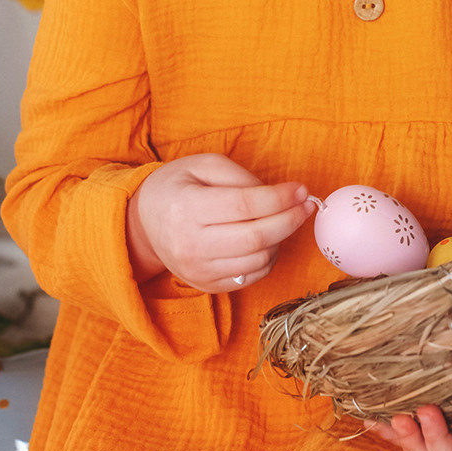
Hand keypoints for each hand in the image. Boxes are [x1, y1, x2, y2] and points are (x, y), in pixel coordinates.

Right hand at [125, 153, 314, 292]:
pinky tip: (268, 239)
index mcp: (186, 208)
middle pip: (256, 238)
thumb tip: (280, 196)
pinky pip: (251, 277)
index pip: (245, 206)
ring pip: (258, 260)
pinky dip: (268, 258)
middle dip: (290, 220)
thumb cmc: (178, 186)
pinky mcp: (206, 285)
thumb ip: (241, 177)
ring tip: (283, 219)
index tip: (302, 189)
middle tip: (307, 204)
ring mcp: (197, 270)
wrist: (145, 222)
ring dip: (281, 239)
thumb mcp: (204, 165)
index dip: (280, 198)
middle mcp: (189, 244)